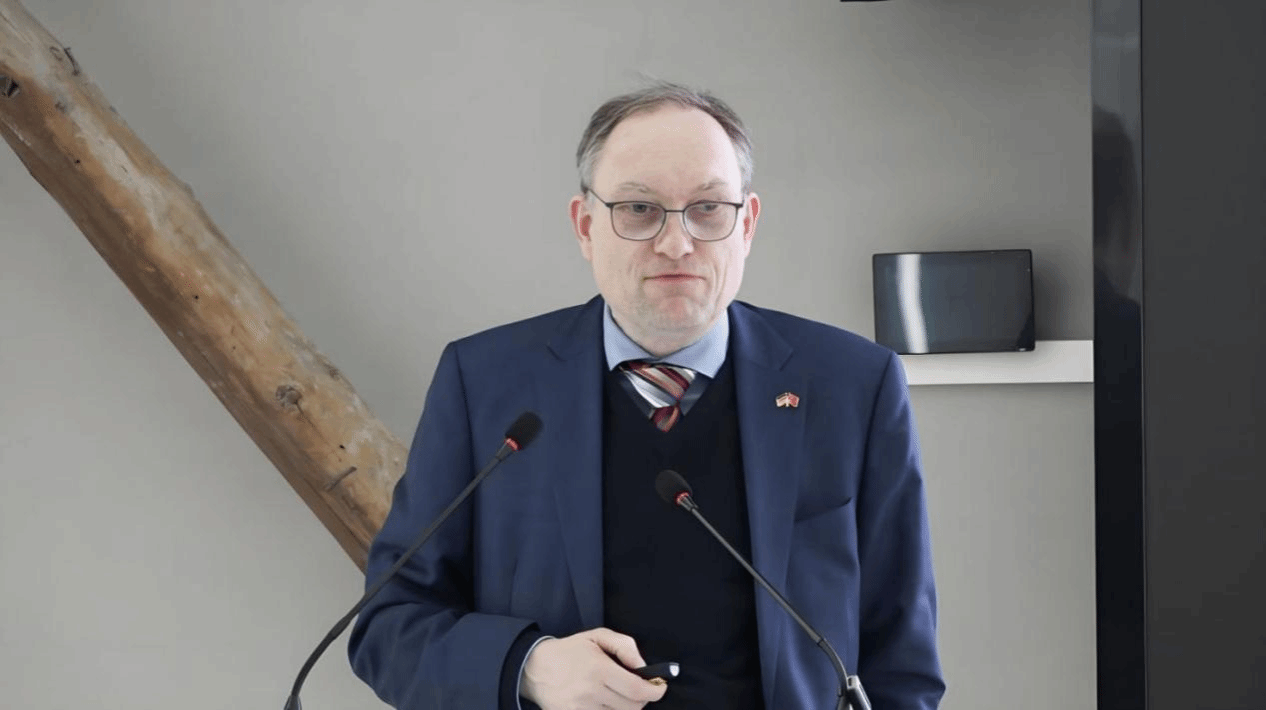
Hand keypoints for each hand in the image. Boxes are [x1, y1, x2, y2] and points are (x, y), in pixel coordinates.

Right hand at [520, 627, 668, 709]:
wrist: (535, 668)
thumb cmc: (570, 651)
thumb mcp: (598, 636)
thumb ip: (625, 647)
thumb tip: (644, 668)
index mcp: (598, 669)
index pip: (637, 690)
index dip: (655, 692)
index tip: (659, 688)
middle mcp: (590, 692)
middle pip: (632, 708)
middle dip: (641, 699)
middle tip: (638, 690)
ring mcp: (580, 709)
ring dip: (625, 708)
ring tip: (618, 696)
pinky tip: (606, 704)